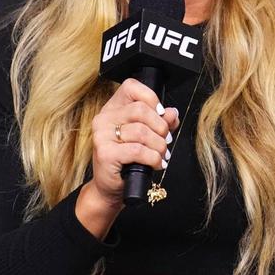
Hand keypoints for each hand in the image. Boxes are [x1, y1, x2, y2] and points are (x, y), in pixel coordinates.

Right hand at [78, 78, 178, 222]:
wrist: (110, 187)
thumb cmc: (127, 161)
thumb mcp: (147, 137)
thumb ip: (160, 122)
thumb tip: (172, 113)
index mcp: (112, 109)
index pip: (131, 87)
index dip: (151, 98)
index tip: (161, 114)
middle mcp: (104, 119)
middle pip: (140, 110)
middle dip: (160, 127)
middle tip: (166, 141)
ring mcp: (102, 136)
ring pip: (142, 131)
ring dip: (159, 146)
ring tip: (161, 155)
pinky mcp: (105, 153)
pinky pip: (138, 150)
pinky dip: (153, 158)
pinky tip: (156, 164)